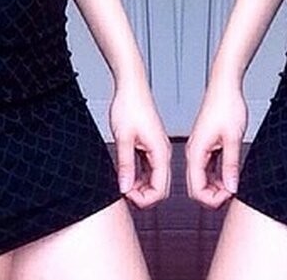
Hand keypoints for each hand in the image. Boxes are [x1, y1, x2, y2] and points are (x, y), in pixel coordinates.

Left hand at [109, 78, 170, 207]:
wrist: (131, 86)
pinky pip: (150, 169)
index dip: (143, 199)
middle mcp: (163, 151)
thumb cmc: (129, 105)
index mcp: (160, 151)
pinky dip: (139, 176)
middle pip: (160, 188)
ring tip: (122, 182)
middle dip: (142, 195)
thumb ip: (125, 165)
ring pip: (155, 179)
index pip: (160, 190)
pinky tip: (126, 173)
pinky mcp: (151, 145)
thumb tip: (125, 188)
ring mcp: (158, 148)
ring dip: (140, 186)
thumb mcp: (123, 138)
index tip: (126, 194)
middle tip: (123, 189)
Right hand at [185, 77, 247, 207]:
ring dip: (215, 187)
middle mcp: (193, 151)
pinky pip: (206, 168)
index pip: (196, 190)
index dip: (213, 200)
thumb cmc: (227, 105)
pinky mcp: (205, 144)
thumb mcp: (233, 138)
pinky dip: (216, 176)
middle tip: (232, 191)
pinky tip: (229, 175)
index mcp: (196, 151)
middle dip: (213, 196)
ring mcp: (198, 148)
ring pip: (201, 178)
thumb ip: (231, 165)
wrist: (225, 85)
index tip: (229, 195)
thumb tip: (231, 188)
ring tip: (232, 184)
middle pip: (196, 187)